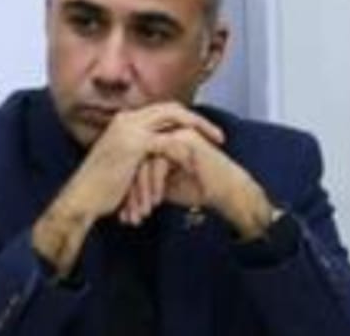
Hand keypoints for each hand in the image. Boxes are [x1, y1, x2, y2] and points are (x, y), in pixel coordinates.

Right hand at [68, 102, 223, 222]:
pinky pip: (168, 142)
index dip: (184, 118)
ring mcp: (130, 129)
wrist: (81, 199)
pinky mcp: (134, 145)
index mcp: (125, 120)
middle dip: (198, 120)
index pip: (162, 110)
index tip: (203, 131)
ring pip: (173, 118)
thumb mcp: (122, 163)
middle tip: (218, 135)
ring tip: (215, 144)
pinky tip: (197, 160)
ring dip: (198, 129)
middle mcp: (127, 119)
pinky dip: (185, 150)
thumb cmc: (101, 187)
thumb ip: (139, 153)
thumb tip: (158, 156)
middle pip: (172, 108)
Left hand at [121, 126, 274, 239]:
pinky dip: (154, 185)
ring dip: (140, 191)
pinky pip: (159, 162)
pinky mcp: (184, 140)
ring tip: (141, 214)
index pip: (130, 161)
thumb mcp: (162, 185)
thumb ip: (144, 180)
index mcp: (155, 140)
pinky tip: (155, 203)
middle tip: (128, 217)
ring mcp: (174, 133)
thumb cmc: (195, 188)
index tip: (122, 214)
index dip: (126, 188)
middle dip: (130, 191)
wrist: (228, 192)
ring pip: (144, 160)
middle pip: (134, 159)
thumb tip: (122, 192)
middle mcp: (163, 133)